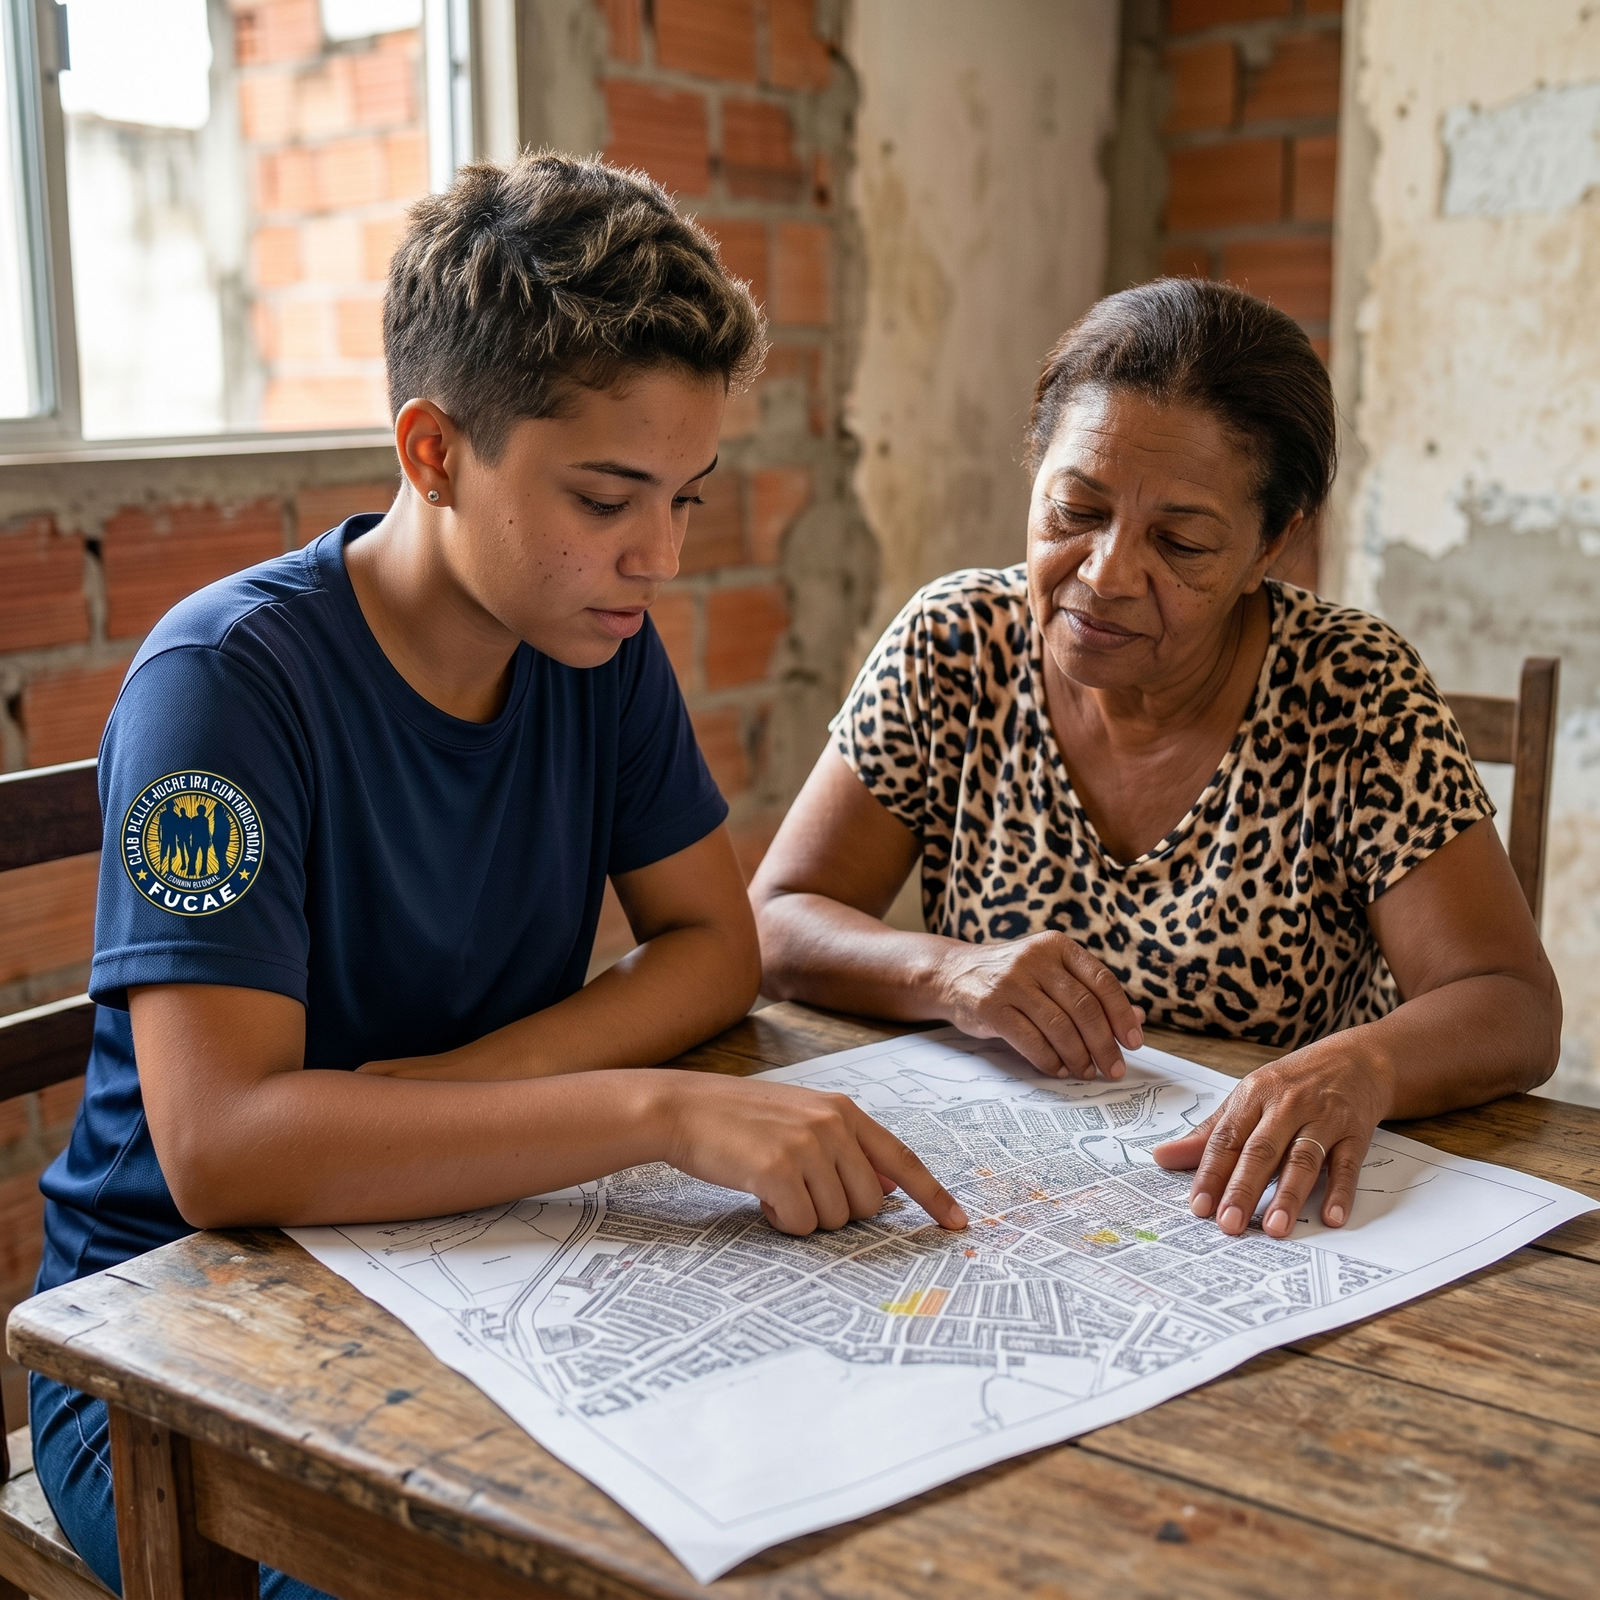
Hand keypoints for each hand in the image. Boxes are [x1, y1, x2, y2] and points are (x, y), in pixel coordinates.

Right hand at [663, 1073, 967, 1235]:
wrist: (682, 1108)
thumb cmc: (739, 1119)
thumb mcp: (801, 1119)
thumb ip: (847, 1147)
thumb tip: (889, 1186)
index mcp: (843, 1110)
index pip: (902, 1158)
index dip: (933, 1195)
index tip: (958, 1223)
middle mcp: (832, 1125)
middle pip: (869, 1204)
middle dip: (838, 1212)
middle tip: (799, 1191)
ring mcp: (807, 1146)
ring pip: (836, 1219)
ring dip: (806, 1217)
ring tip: (774, 1187)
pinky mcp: (778, 1170)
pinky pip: (802, 1225)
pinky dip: (782, 1222)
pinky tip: (760, 1197)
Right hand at [933, 931, 1144, 1079]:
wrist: (954, 973)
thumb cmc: (1013, 977)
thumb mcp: (1051, 973)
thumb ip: (1090, 992)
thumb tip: (1137, 1019)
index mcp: (1057, 946)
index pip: (1102, 981)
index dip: (1122, 1015)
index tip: (1134, 1042)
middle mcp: (1035, 958)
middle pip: (1083, 1007)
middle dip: (1104, 1044)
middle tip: (1114, 1068)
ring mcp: (1010, 981)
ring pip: (1059, 1027)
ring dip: (1078, 1057)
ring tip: (1086, 1071)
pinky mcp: (991, 1006)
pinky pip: (1030, 1041)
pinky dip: (1050, 1060)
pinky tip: (1059, 1068)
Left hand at [1151, 1041, 1393, 1237]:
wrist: (1356, 1060)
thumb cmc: (1292, 1083)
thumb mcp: (1247, 1098)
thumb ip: (1209, 1133)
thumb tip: (1161, 1157)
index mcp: (1254, 1095)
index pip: (1227, 1138)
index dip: (1211, 1173)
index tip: (1199, 1206)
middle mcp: (1288, 1105)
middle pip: (1262, 1150)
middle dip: (1243, 1188)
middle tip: (1228, 1224)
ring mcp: (1324, 1118)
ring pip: (1303, 1158)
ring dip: (1288, 1195)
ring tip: (1275, 1228)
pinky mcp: (1356, 1133)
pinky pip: (1347, 1164)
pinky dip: (1340, 1192)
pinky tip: (1331, 1217)